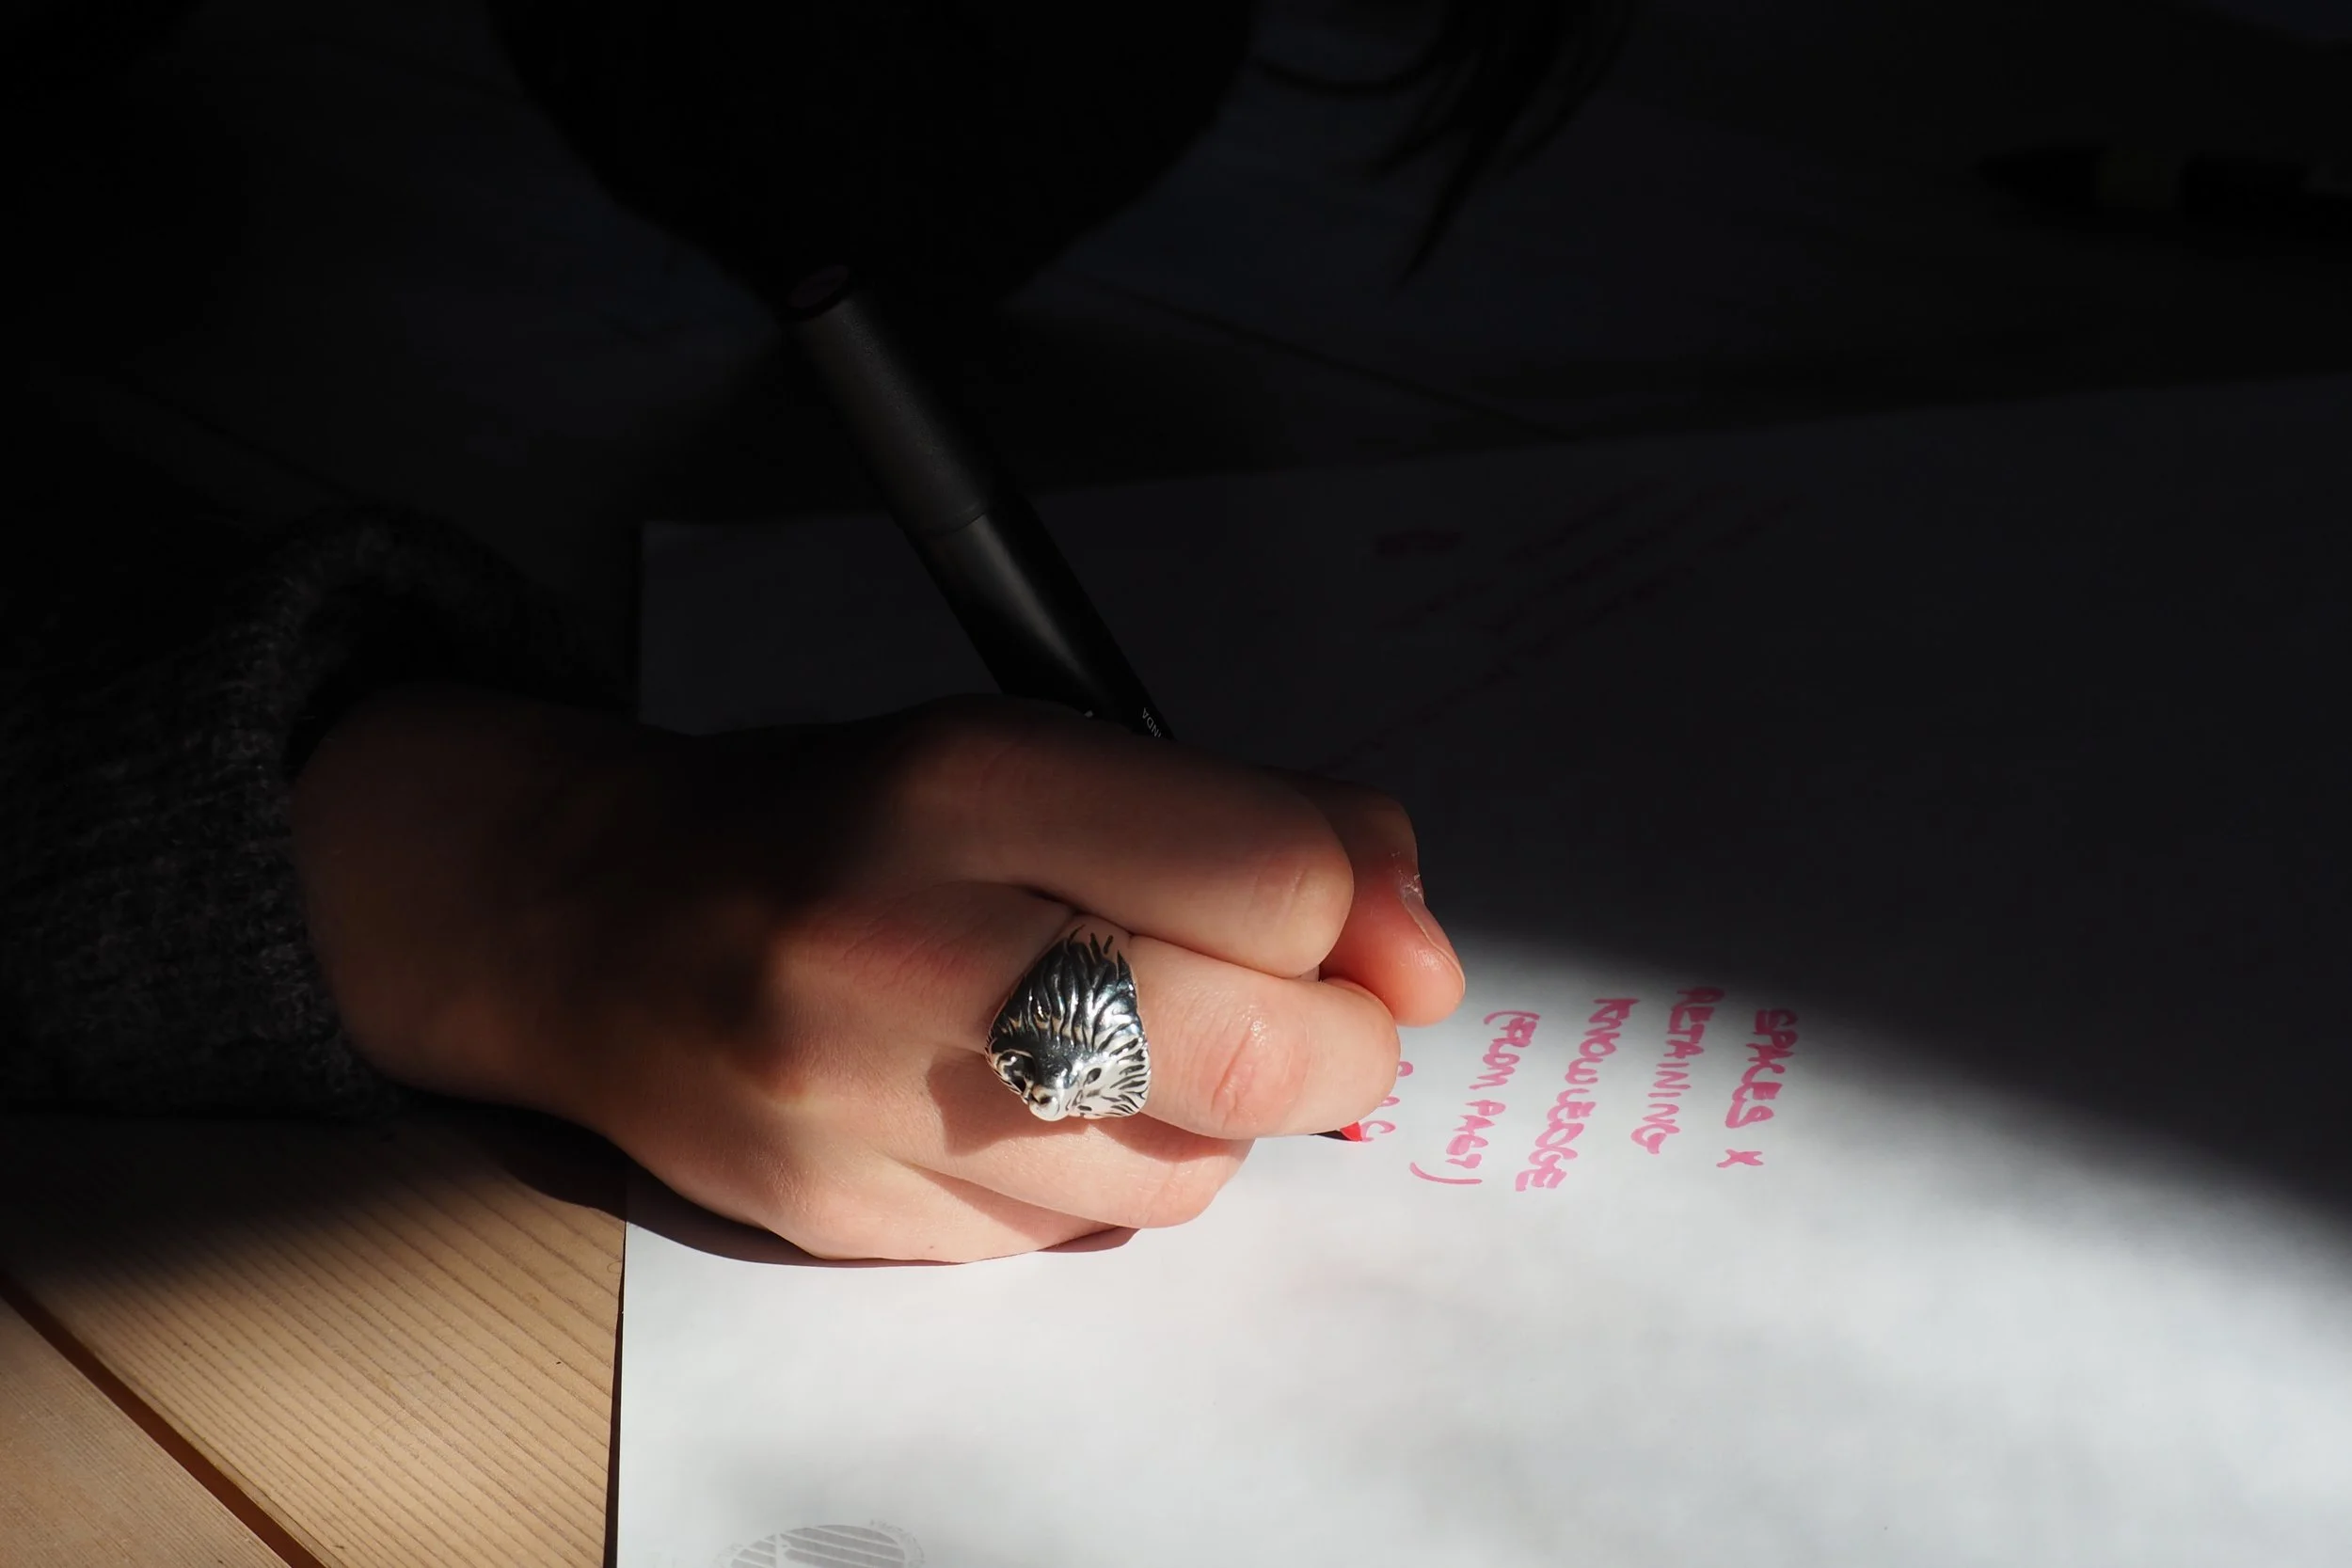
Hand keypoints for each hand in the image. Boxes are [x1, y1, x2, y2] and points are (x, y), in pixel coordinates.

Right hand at [293, 687, 1464, 1259]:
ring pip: (1185, 1173)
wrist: (603, 920)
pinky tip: (1031, 1099)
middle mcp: (909, 944)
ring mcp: (867, 1103)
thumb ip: (1252, 817)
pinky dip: (1102, 1171)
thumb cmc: (848, 817)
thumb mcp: (1045, 748)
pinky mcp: (851, 1218)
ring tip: (1127, 1039)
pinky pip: (1077, 1230)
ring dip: (1211, 1117)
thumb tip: (1418, 943)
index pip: (1278, 880)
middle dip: (1338, 1046)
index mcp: (973, 780)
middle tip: (1320, 1019)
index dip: (1363, 916)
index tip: (1366, 927)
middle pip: (1258, 1051)